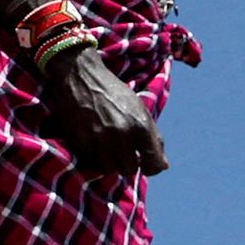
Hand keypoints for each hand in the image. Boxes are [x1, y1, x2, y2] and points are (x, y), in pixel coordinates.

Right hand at [36, 47, 167, 175]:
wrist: (81, 75)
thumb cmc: (113, 92)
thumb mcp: (140, 109)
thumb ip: (154, 138)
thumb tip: (163, 166)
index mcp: (141, 125)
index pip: (153, 165)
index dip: (150, 167)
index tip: (144, 163)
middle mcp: (122, 133)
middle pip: (128, 170)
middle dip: (127, 164)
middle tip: (122, 153)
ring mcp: (100, 138)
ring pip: (108, 169)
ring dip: (109, 162)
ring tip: (107, 147)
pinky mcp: (80, 140)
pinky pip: (90, 161)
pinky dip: (93, 155)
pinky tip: (93, 141)